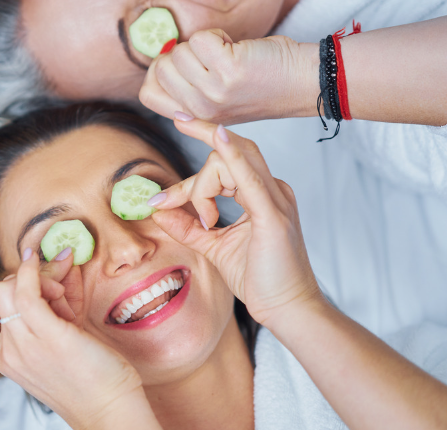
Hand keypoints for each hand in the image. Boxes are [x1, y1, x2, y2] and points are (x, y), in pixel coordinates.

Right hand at [0, 252, 151, 428]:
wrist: (110, 411)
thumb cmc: (96, 378)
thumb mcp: (68, 337)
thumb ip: (61, 303)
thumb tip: (63, 261)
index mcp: (9, 355)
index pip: (5, 306)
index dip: (28, 286)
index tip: (56, 280)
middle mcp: (9, 352)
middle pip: (2, 294)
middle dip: (29, 280)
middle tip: (60, 290)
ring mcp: (23, 346)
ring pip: (9, 289)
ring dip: (38, 280)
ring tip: (64, 298)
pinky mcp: (46, 338)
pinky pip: (24, 292)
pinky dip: (31, 271)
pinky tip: (46, 260)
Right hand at [138, 29, 316, 124]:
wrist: (302, 82)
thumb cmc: (261, 82)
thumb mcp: (217, 98)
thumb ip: (188, 88)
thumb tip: (162, 60)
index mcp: (194, 116)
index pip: (147, 95)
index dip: (159, 73)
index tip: (184, 67)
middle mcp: (200, 108)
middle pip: (160, 67)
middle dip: (184, 53)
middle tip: (213, 60)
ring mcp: (213, 91)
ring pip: (179, 50)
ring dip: (203, 42)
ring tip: (228, 54)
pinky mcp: (228, 70)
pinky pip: (200, 38)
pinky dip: (217, 34)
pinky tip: (236, 47)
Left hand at [149, 117, 322, 326]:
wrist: (289, 310)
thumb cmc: (261, 279)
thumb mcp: (214, 246)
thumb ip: (186, 227)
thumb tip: (158, 210)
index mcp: (261, 192)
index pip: (221, 165)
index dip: (188, 182)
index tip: (160, 201)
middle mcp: (272, 188)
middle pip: (224, 155)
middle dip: (190, 179)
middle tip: (164, 203)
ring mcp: (275, 199)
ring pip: (229, 161)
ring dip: (200, 188)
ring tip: (206, 222)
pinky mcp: (273, 215)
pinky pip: (248, 176)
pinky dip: (231, 154)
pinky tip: (217, 136)